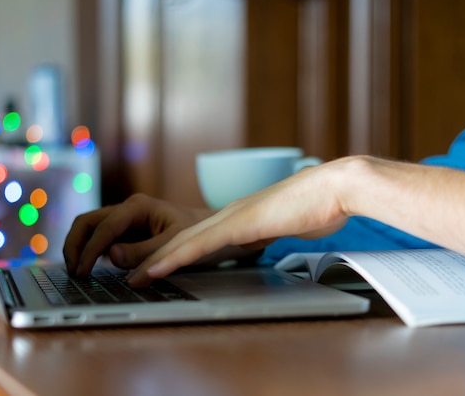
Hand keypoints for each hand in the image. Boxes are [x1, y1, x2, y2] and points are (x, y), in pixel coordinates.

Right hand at [63, 193, 243, 276]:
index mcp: (139, 206)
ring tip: (78, 272)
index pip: (106, 227)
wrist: (212, 229)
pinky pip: (101, 238)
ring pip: (90, 228)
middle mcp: (128, 208)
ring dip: (80, 248)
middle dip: (76, 245)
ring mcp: (125, 219)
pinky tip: (90, 269)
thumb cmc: (199, 234)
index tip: (83, 271)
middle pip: (88, 221)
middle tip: (74, 272)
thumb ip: (145, 251)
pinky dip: (91, 251)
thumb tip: (113, 255)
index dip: (91, 250)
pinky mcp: (125, 231)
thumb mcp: (176, 244)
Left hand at [123, 155, 464, 286]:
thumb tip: (268, 236)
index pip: (199, 237)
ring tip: (133, 276)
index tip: (155, 266)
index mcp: (240, 216)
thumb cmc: (318, 205)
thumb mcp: (287, 223)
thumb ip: (272, 230)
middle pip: (184, 238)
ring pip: (185, 241)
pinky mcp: (242, 223)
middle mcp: (231, 214)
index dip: (174, 251)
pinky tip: (159, 268)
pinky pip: (202, 244)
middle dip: (155, 256)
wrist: (334, 186)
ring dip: (157, 260)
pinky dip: (177, 257)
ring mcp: (235, 216)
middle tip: (130, 273)